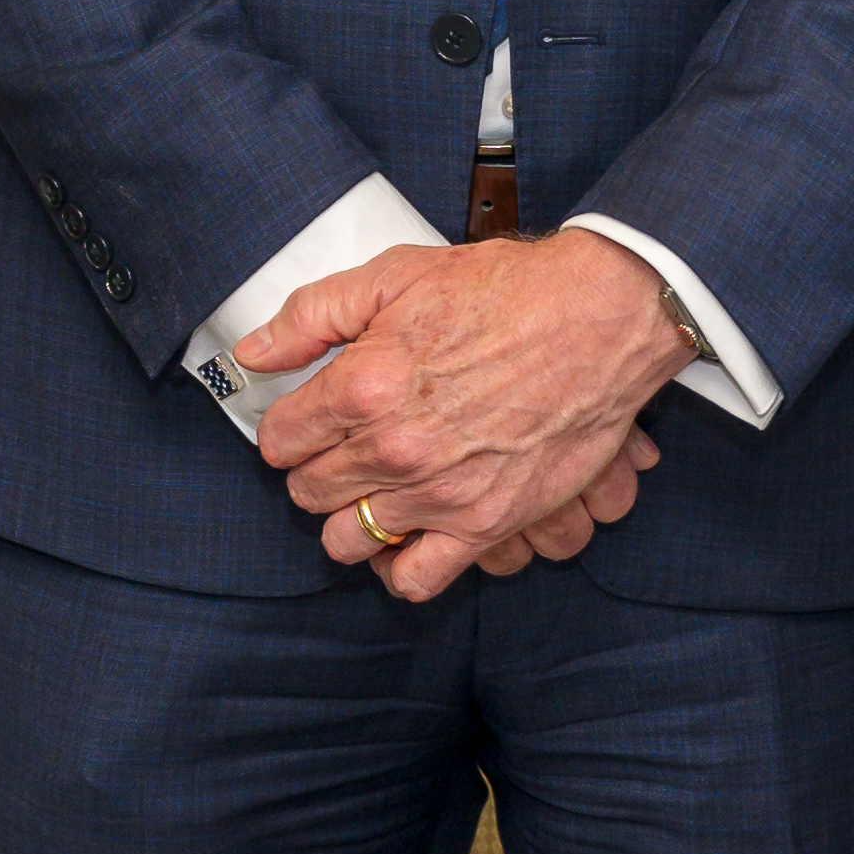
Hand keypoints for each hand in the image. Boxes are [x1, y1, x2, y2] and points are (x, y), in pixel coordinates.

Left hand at [243, 229, 693, 605]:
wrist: (599, 317)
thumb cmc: (506, 291)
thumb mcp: (397, 275)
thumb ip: (313, 315)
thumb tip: (253, 354)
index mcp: (362, 386)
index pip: (279, 440)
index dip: (288, 427)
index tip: (307, 420)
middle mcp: (392, 448)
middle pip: (308, 492)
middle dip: (315, 469)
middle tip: (343, 448)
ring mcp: (439, 493)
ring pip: (347, 540)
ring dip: (349, 518)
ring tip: (372, 490)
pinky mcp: (485, 523)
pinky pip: (415, 579)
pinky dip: (398, 565)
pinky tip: (404, 535)